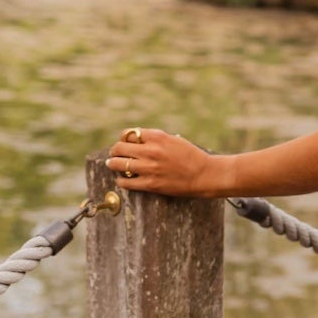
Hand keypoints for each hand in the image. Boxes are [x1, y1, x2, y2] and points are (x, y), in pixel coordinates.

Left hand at [107, 127, 224, 198]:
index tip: (125, 143)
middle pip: (120, 147)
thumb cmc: (192, 156)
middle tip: (114, 154)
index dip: (124, 138)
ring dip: (113, 164)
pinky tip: (122, 180)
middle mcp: (151, 151)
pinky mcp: (151, 184)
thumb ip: (155, 139)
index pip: (128, 133)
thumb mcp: (174, 140)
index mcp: (157, 137)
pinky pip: (126, 182)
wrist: (205, 175)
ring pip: (119, 164)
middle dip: (115, 151)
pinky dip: (121, 180)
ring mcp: (149, 168)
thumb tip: (138, 140)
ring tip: (113, 165)